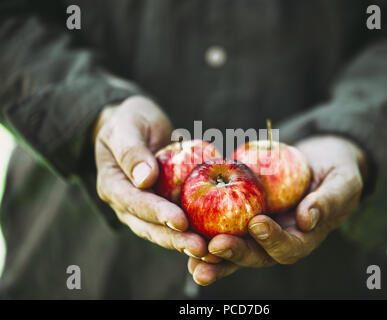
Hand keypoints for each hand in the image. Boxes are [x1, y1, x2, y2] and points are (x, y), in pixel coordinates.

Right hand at [94, 95, 209, 258]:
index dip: (157, 214)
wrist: (134, 125)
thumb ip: (132, 152)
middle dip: (174, 238)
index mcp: (112, 185)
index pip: (135, 203)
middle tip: (200, 247)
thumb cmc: (129, 121)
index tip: (180, 222)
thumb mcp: (127, 127)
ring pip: (161, 230)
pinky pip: (174, 221)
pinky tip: (211, 239)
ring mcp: (142, 208)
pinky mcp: (159, 206)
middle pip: (148, 226)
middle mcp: (125, 203)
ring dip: (183, 242)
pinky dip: (191, 230)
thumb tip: (145, 179)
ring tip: (208, 250)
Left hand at [188, 135, 367, 284]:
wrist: (320, 163)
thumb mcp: (343, 181)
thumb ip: (329, 200)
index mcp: (305, 237)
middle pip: (256, 255)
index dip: (273, 239)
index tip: (257, 223)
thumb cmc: (337, 171)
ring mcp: (260, 233)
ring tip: (192, 257)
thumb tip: (308, 218)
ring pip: (236, 250)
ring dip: (214, 257)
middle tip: (212, 247)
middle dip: (235, 253)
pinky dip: (206, 236)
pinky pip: (225, 229)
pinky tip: (185, 237)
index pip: (288, 246)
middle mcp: (279, 241)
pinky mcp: (244, 220)